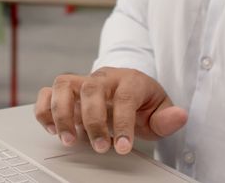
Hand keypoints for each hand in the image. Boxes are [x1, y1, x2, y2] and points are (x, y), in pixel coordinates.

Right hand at [34, 67, 186, 154]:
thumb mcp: (160, 110)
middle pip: (91, 88)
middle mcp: (104, 77)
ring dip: (62, 113)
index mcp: (129, 80)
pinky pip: (47, 92)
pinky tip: (53, 129)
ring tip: (68, 139)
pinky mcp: (67, 90)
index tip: (121, 147)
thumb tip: (180, 116)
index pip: (124, 97)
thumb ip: (168, 118)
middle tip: (98, 147)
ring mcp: (82, 81)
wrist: (128, 87)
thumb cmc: (143, 101)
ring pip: (63, 84)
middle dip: (92, 120)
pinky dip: (45, 110)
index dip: (122, 123)